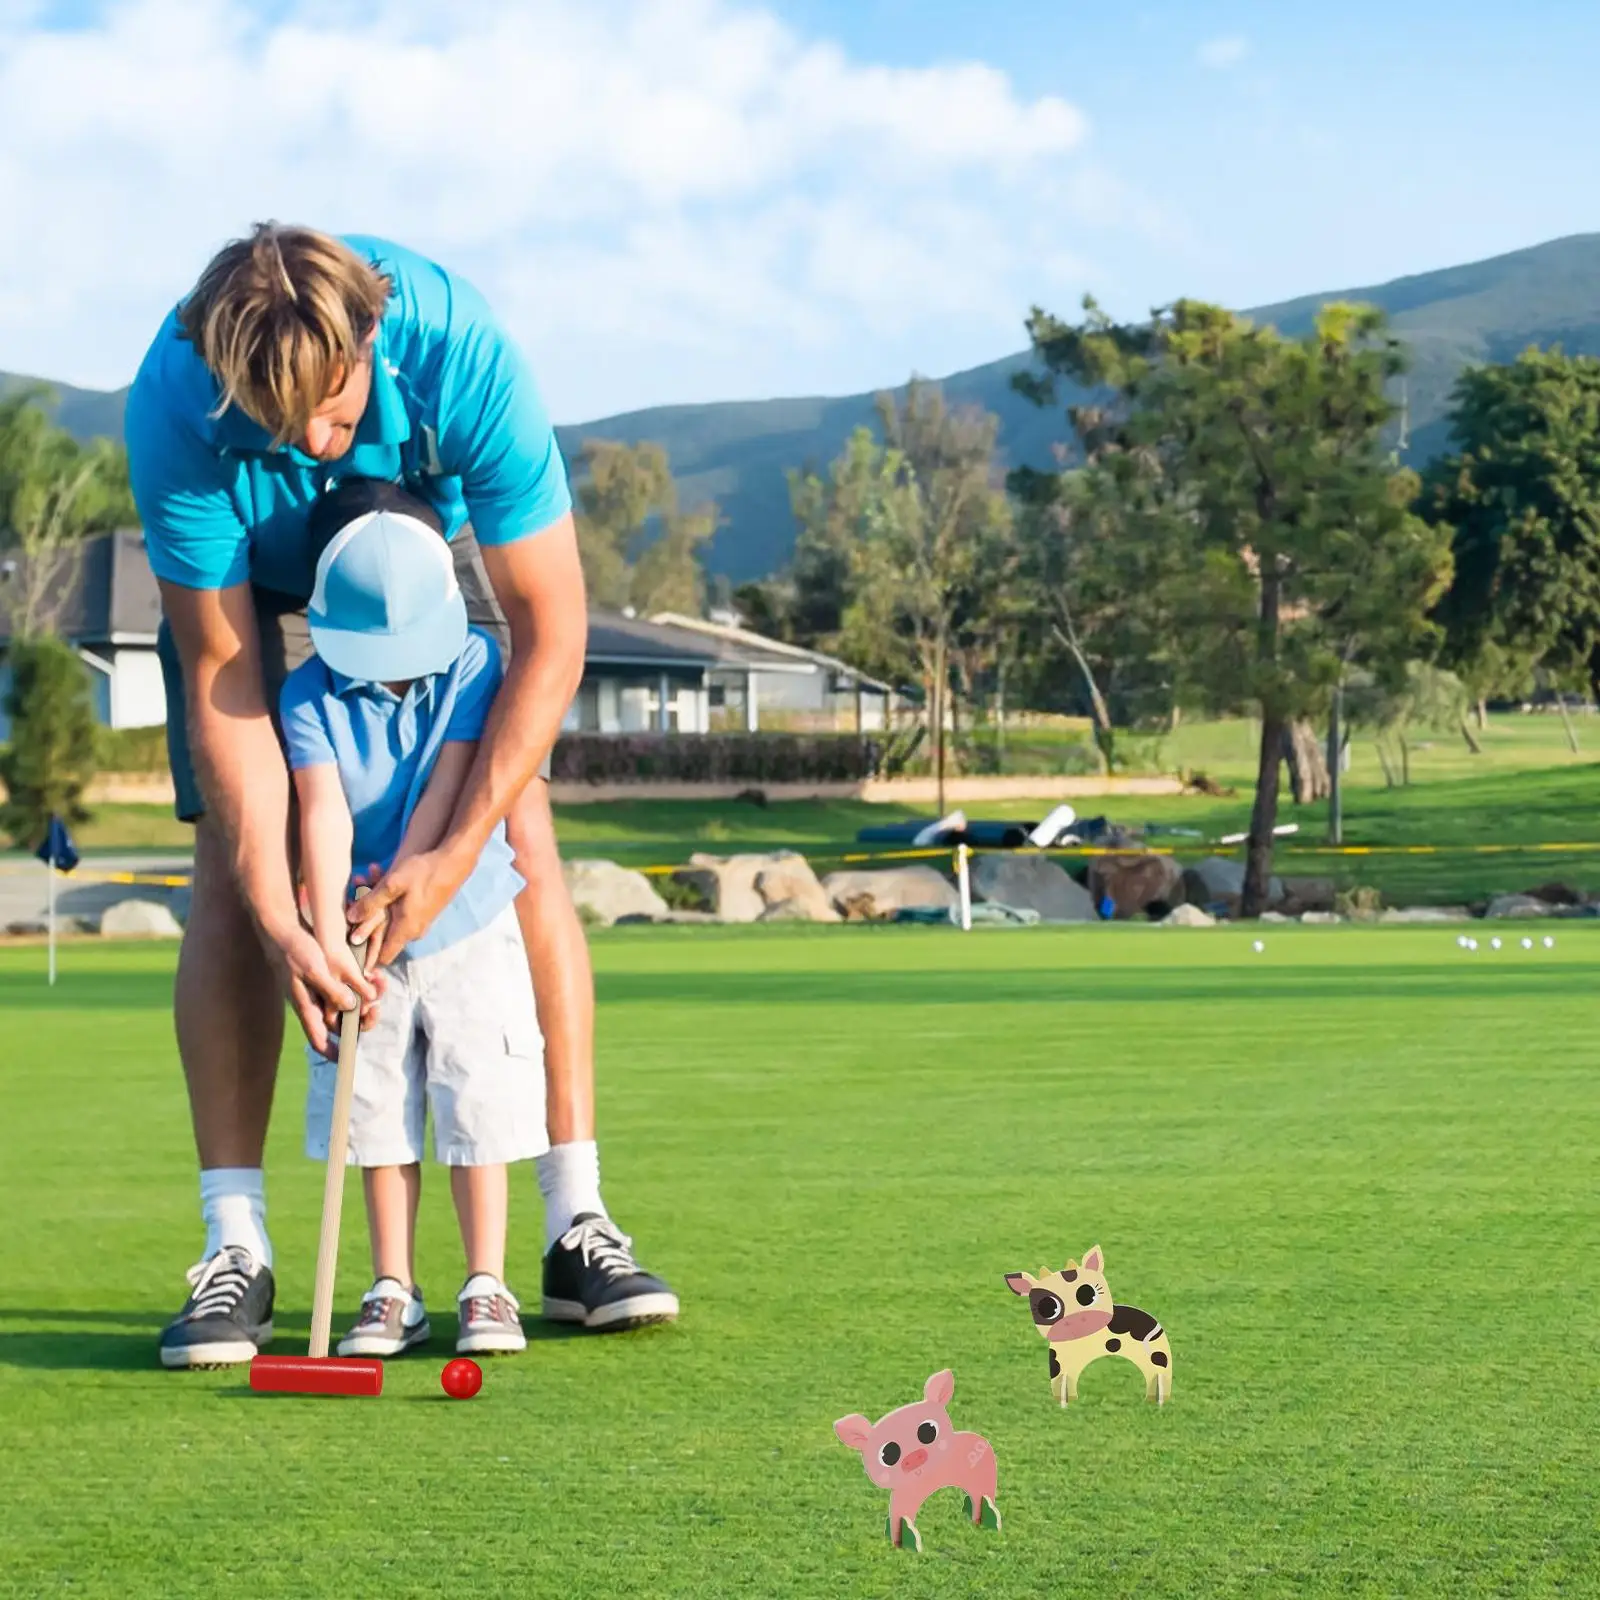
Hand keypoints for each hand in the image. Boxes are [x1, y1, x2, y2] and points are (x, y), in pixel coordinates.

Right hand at [265, 920, 379, 1056]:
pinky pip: (349, 989)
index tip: (348, 1058)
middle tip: (376, 1008)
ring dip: (367, 999)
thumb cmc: (295, 950)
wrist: (286, 930)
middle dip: (362, 1019)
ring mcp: (321, 992)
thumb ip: (330, 990)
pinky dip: (363, 985)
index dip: (333, 1053)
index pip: (320, 1040)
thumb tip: (350, 1008)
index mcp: (308, 1008)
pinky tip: (373, 975)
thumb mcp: (314, 969)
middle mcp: (316, 1004)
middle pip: (341, 1024)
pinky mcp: (328, 980)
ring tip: (380, 983)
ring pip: (349, 1006)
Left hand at [349, 847, 467, 965]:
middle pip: (381, 934)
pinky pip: (398, 908)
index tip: (349, 935)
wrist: (455, 861)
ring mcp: (419, 921)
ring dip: (375, 899)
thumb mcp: (392, 885)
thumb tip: (350, 919)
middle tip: (356, 889)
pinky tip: (381, 873)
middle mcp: (413, 930)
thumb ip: (371, 903)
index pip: (382, 957)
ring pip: (388, 917)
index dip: (365, 954)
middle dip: (365, 914)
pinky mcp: (422, 910)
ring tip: (368, 874)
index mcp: (406, 930)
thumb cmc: (424, 872)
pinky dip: (388, 896)